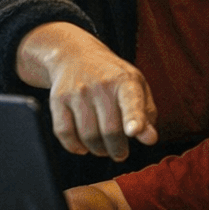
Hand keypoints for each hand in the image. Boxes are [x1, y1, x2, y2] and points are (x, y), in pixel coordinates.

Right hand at [18, 23, 158, 160]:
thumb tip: (150, 139)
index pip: (131, 101)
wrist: (75, 56)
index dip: (134, 118)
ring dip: (98, 150)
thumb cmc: (113, 78)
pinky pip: (65, 133)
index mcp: (125, 81)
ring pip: (88, 136)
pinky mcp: (58, 100)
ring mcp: (77, 92)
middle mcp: (101, 85)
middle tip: (120, 153)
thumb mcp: (136, 86)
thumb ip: (146, 113)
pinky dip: (75, 146)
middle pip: (110, 130)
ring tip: (103, 148)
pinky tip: (83, 146)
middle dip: (117, 149)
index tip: (133, 132)